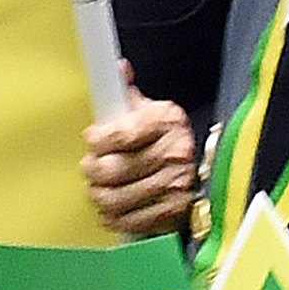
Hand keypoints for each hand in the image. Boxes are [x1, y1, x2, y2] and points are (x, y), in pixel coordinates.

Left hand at [80, 96, 199, 239]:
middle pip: (114, 171)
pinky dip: (114, 218)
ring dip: (98, 196)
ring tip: (97, 188)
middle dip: (92, 170)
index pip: (119, 136)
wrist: (199, 162)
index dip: (96, 140)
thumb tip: (116, 67)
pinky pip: (132, 222)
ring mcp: (176, 186)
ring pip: (117, 199)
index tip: (91, 140)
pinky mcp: (174, 212)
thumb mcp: (148, 107)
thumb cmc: (162, 133)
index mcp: (166, 122)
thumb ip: (125, 90)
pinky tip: (111, 209)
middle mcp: (175, 154)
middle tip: (89, 167)